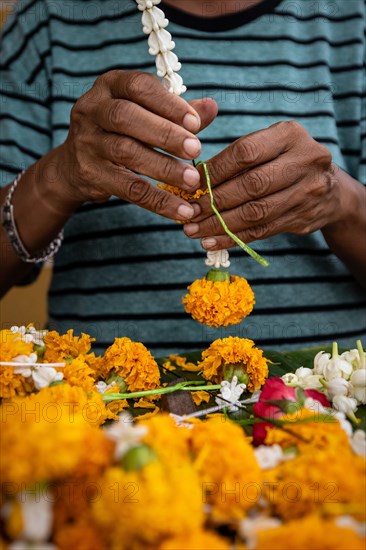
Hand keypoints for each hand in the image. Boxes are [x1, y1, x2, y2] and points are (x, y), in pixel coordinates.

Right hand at [57, 70, 217, 219]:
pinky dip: (157, 200)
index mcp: (109, 86)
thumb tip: (212, 107)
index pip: (137, 86)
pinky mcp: (91, 174)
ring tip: (192, 181)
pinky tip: (180, 209)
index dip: (167, 103)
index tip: (195, 122)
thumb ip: (176, 112)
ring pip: (126, 152)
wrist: (74, 165)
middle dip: (165, 134)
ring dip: (163, 168)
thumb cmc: (121, 132)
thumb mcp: (145, 114)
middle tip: (196, 150)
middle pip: (126, 117)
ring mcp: (88, 142)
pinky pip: (128, 188)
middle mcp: (92, 110)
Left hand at [184, 121, 338, 248]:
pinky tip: (211, 241)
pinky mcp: (303, 218)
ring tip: (194, 230)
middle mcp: (304, 161)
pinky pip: (262, 231)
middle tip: (189, 211)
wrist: (330, 190)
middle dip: (215, 201)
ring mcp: (307, 192)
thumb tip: (194, 179)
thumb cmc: (284, 162)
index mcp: (290, 135)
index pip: (245, 152)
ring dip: (220, 224)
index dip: (215, 170)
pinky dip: (233, 237)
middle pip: (252, 185)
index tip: (191, 184)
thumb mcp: (270, 145)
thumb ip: (238, 155)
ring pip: (256, 213)